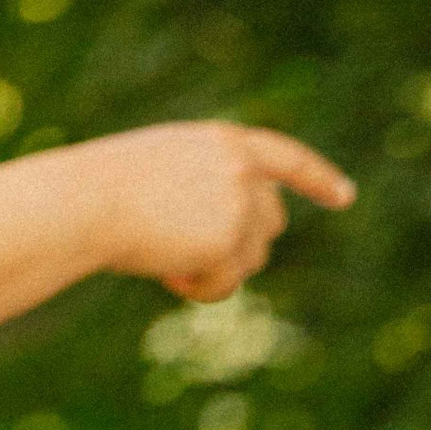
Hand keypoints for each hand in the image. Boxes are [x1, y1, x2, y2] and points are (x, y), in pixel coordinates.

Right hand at [84, 121, 355, 301]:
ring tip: (168, 256)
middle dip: (241, 243)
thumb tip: (242, 230)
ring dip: (217, 267)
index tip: (345, 196)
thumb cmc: (109, 187)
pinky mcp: (230, 240)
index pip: (286, 157)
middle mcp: (242, 169)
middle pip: (272, 222)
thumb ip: (210, 186)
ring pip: (253, 257)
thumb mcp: (165, 169)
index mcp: (225, 142)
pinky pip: (231, 283)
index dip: (318, 178)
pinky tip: (170, 274)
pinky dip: (204, 288)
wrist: (85, 202)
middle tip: (188, 248)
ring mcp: (240, 204)